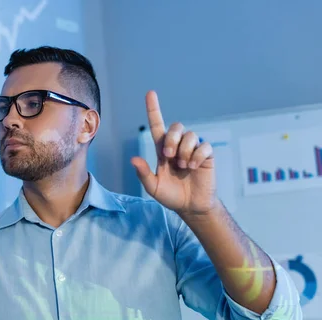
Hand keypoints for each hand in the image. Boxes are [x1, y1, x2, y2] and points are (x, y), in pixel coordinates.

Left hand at [131, 91, 217, 215]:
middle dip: (172, 139)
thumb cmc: (171, 196)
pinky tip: (193, 167)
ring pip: (190, 135)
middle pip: (176, 127)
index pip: (157, 126)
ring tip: (183, 166)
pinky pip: (204, 146)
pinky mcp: (206, 156)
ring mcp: (192, 150)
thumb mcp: (153, 187)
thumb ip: (143, 174)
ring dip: (184, 150)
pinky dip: (197, 155)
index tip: (150, 93)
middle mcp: (178, 147)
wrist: (191, 206)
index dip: (154, 109)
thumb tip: (133, 159)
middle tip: (169, 156)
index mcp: (162, 151)